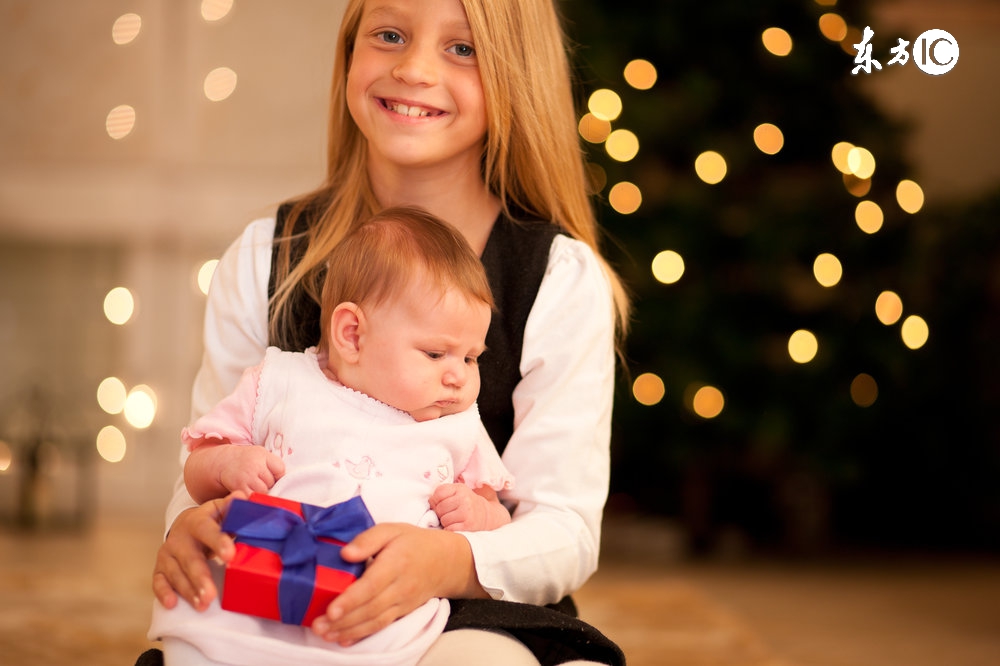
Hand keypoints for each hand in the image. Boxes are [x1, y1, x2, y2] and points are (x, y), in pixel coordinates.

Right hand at [151, 492, 244, 611]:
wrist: (186, 525)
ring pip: (176, 573)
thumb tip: (246, 496)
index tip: (230, 555)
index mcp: (197, 521)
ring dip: (188, 590)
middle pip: (190, 558)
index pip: (206, 530)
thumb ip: (233, 506)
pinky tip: (172, 604)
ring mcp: (168, 554)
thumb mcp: (222, 510)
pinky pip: (158, 581)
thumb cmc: (212, 521)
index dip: (217, 541)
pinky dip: (163, 593)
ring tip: (202, 604)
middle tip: (211, 595)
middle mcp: (180, 538)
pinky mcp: (160, 568)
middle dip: (200, 577)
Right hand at [219, 446, 284, 495]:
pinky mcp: (239, 487)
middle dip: (268, 484)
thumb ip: (272, 464)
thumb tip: (284, 481)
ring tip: (253, 486)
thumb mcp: (260, 454)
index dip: (278, 475)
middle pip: (271, 482)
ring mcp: (246, 476)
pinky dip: (252, 497)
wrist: (223, 461)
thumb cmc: (246, 460)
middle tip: (259, 481)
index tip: (273, 476)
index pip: (280, 469)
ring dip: (260, 492)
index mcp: (262, 454)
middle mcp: (254, 464)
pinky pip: (252, 497)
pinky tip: (248, 491)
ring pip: (263, 491)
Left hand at [311, 523, 484, 645]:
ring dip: (348, 631)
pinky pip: (382, 626)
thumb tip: (346, 553)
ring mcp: (402, 603)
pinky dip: (362, 635)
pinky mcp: (402, 612)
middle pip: (370, 608)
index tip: (331, 610)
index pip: (372, 585)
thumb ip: (368, 539)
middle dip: (343, 620)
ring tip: (325, 634)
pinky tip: (344, 638)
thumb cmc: (414, 542)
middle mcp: (400, 587)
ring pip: (374, 621)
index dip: (351, 600)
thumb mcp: (392, 530)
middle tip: (318, 626)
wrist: (445, 562)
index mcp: (396, 563)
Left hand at [429, 483, 511, 531]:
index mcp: (460, 489)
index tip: (440, 504)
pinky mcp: (468, 526)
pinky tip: (457, 526)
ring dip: (446, 522)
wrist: (487, 516)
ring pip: (443, 520)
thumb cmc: (467, 504)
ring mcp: (467, 513)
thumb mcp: (458, 492)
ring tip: (454, 520)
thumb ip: (444, 493)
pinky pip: (449, 529)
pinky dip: (450, 529)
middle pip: (439, 508)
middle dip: (440, 513)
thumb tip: (429, 502)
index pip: (438, 493)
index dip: (435, 501)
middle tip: (449, 513)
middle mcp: (464, 499)